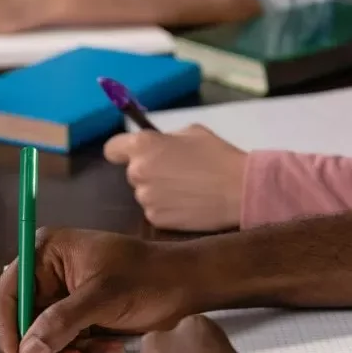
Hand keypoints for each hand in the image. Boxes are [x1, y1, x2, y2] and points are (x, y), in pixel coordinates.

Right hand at [0, 228, 201, 352]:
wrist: (188, 285)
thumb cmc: (148, 279)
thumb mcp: (102, 297)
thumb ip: (61, 323)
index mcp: (45, 253)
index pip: (6, 293)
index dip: (6, 331)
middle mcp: (47, 272)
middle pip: (19, 319)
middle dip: (36, 347)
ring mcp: (63, 295)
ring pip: (42, 337)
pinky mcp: (79, 316)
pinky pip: (65, 342)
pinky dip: (82, 352)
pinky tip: (110, 350)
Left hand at [104, 125, 246, 231]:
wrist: (239, 190)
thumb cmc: (218, 155)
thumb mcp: (191, 133)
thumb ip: (165, 139)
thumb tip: (156, 147)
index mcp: (143, 146)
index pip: (112, 149)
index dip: (122, 151)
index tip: (134, 155)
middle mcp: (137, 172)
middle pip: (132, 172)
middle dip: (149, 171)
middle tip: (174, 173)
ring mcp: (145, 198)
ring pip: (145, 192)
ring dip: (158, 191)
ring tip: (185, 191)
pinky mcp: (155, 219)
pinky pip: (155, 210)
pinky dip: (167, 208)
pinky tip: (187, 204)